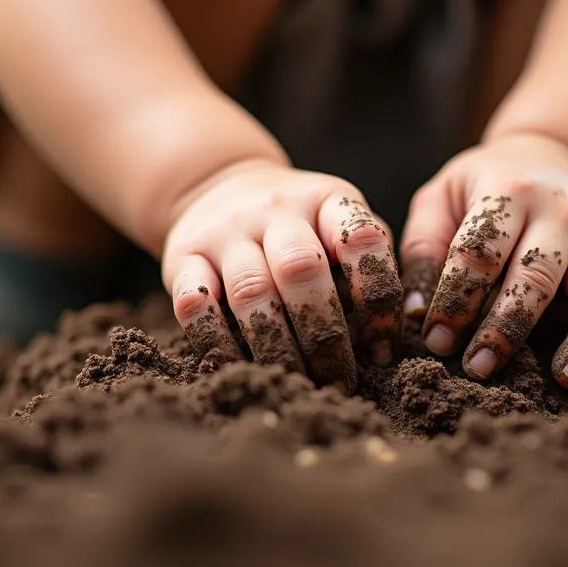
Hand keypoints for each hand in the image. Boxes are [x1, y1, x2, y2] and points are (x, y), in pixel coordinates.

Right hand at [162, 161, 402, 392]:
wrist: (217, 185)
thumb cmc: (298, 224)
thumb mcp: (337, 222)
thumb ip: (367, 265)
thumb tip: (384, 345)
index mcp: (326, 199)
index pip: (362, 239)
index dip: (378, 295)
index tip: (383, 345)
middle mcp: (275, 210)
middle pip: (301, 269)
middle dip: (326, 335)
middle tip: (341, 380)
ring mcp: (225, 231)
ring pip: (250, 292)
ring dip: (277, 348)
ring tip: (297, 383)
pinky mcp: (183, 255)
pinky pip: (194, 304)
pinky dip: (216, 342)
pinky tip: (241, 367)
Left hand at [400, 133, 567, 386]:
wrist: (558, 152)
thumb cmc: (485, 185)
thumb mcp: (443, 196)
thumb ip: (423, 248)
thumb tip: (414, 315)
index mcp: (510, 192)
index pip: (479, 252)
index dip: (454, 298)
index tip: (434, 341)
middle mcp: (563, 215)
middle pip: (537, 276)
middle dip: (506, 327)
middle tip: (479, 369)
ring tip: (565, 379)